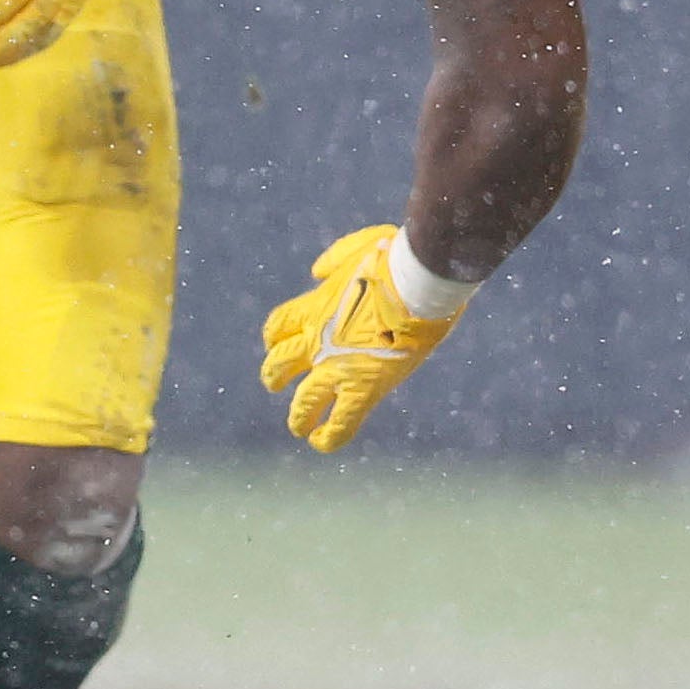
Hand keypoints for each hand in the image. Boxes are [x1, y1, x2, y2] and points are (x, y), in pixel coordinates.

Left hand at [259, 223, 466, 451]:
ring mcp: (337, 368)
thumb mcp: (357, 246)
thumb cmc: (395, 260)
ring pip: (303, 402)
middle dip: (274, 376)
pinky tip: (320, 442)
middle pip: (279, 365)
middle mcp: (316, 341)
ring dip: (298, 416)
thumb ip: (333, 260)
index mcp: (314, 307)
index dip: (275, 337)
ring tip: (298, 427)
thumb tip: (316, 273)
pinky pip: (340, 422)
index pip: (277, 327)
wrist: (415, 283)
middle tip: (275, 384)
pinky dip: (329, 436)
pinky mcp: (363, 388)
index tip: (278, 342)